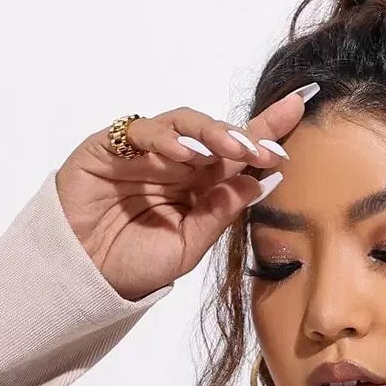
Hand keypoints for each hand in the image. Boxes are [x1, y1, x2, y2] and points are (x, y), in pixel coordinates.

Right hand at [53, 89, 311, 300]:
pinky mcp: (111, 145)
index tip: (300, 107)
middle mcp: (175, 163)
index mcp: (198, 187)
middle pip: (216, 133)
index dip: (266, 131)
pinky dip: (166, 139)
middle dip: (244, 138)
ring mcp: (144, 152)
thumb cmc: (133, 266)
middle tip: (266, 151)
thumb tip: (263, 180)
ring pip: (184, 124)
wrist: (84, 278)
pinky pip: (144, 131)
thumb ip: (221, 212)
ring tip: (232, 150)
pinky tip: (184, 155)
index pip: (237, 154)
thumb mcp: (188, 245)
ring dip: (212, 133)